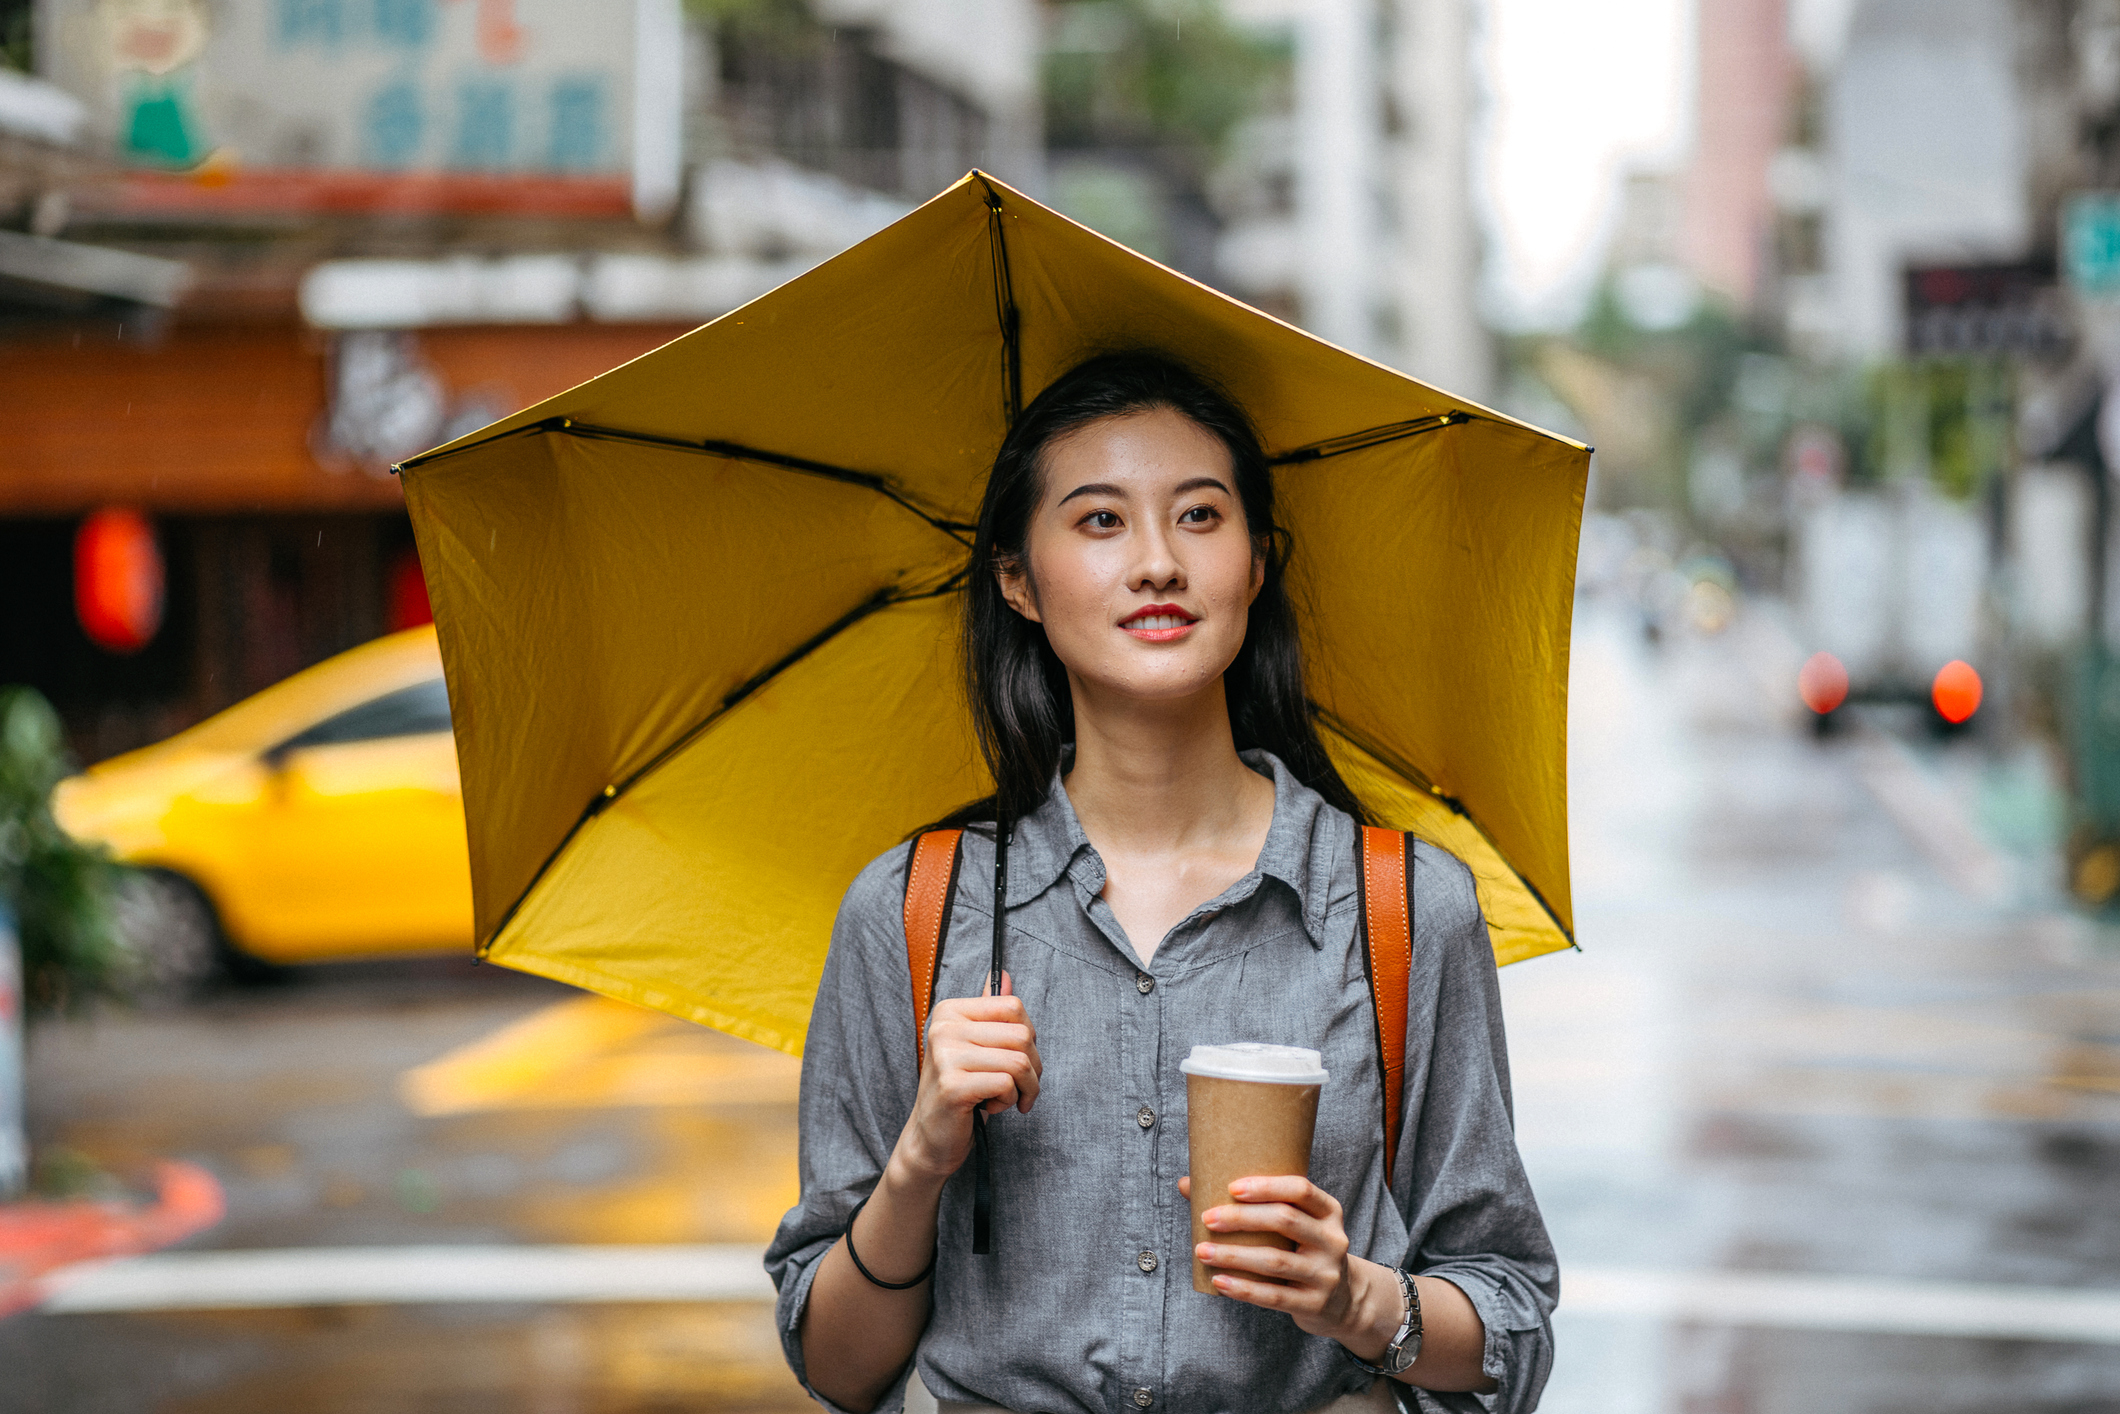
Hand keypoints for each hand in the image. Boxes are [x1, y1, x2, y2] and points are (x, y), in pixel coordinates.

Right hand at [893, 973, 1040, 1184]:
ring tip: (1005, 1098)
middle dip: (1032, 1067)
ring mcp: (945, 1056)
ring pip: (1019, 1062)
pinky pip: (1007, 1084)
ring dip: (1024, 1088)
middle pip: (1022, 1035)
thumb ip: (988, 1011)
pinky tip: (990, 1108)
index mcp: (950, 1011)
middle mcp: (944, 1028)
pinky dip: (1009, 1101)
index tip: (1020, 1059)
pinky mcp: (953, 1086)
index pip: (1013, 1006)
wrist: (931, 1137)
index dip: (1028, 1037)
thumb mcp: (974, 1046)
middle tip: (1018, 1087)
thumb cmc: (959, 1090)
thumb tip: (1004, 975)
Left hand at [1182, 1173, 1364, 1342]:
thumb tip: (1187, 1184)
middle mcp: (1333, 1240)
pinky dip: (1243, 1289)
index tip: (1232, 1188)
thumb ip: (1252, 1204)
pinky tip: (1219, 1281)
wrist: (1342, 1300)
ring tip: (1203, 1251)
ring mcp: (1326, 1274)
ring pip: (1275, 1261)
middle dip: (1241, 1218)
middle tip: (1207, 1219)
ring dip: (1234, 1255)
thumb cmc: (1303, 1251)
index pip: (1301, 1189)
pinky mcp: (1314, 1304)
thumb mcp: (1295, 1225)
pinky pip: (1274, 1296)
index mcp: (1329, 1212)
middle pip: (1285, 1221)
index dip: (1266, 1186)